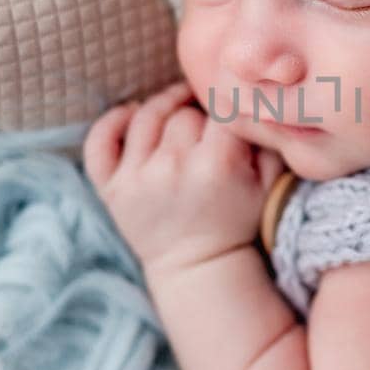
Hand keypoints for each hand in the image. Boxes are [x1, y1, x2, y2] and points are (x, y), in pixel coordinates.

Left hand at [83, 81, 287, 270]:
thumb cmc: (237, 221)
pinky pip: (100, 141)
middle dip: (196, 115)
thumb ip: (266, 140)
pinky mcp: (111, 189)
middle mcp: (172, 167)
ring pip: (145, 115)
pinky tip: (131, 114)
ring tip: (175, 109)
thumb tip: (253, 102)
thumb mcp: (269, 184)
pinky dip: (111, 121)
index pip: (218, 110)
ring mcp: (137, 178)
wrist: (199, 267)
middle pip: (182, 113)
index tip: (228, 116)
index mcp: (216, 164)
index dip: (225, 108)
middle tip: (204, 126)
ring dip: (162, 106)